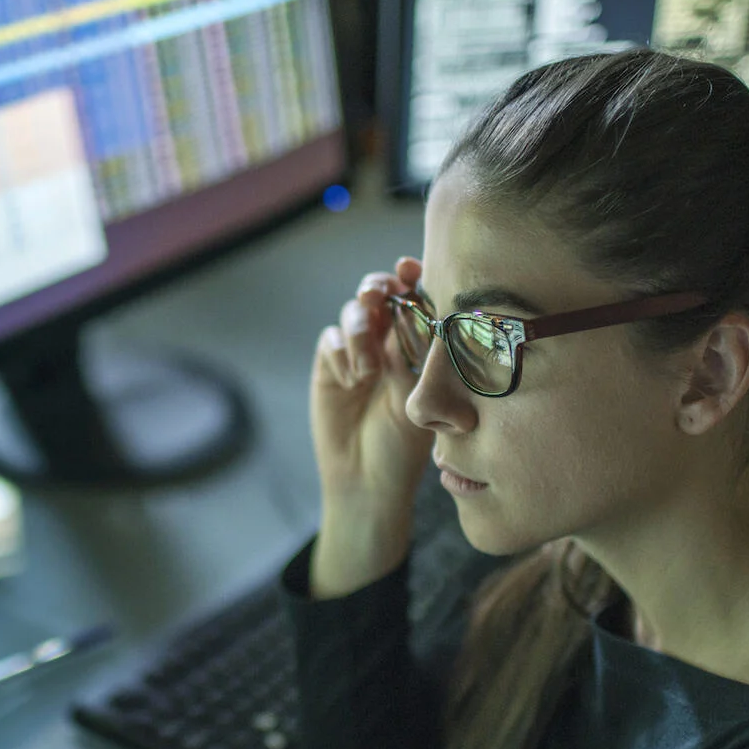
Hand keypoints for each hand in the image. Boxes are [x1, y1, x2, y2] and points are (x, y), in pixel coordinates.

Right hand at [310, 256, 433, 519]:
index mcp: (418, 344)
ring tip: (368, 369)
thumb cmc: (403, 446)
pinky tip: (351, 381)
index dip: (412, 276)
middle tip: (377, 295)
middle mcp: (388, 342)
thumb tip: (414, 310)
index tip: (409, 268)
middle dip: (377, 287)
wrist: (365, 480)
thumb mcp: (418, 398)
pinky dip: (340, 353)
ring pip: (353, 314)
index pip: (417, 297)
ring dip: (359, 330)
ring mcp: (357, 353)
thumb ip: (413, 354)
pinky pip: (330, 340)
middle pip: (380, 294)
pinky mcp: (329, 368)